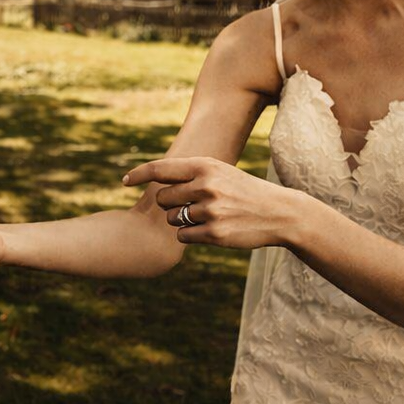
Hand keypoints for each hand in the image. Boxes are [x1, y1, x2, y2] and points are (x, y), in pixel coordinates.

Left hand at [124, 157, 310, 250]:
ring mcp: (211, 211)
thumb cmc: (243, 190)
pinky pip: (183, 236)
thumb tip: (155, 177)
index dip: (139, 174)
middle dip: (170, 204)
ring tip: (206, 217)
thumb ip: (190, 172)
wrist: (279, 213)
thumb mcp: (220, 172)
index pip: (160, 169)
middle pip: (163, 198)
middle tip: (191, 205)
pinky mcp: (215, 234)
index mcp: (206, 166)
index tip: (124, 181)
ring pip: (172, 219)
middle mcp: (206, 186)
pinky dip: (190, 235)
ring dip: (181, 221)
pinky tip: (210, 230)